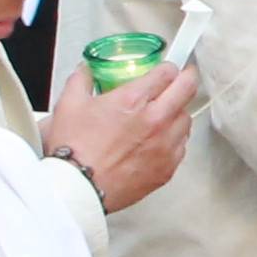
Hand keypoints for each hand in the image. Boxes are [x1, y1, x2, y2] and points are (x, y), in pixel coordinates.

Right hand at [40, 62, 198, 213]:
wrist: (78, 188)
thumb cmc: (73, 150)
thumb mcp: (69, 105)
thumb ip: (81, 81)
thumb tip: (85, 71)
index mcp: (134, 100)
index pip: (167, 72)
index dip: (167, 67)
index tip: (166, 69)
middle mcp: (156, 120)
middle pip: (187, 88)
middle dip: (186, 79)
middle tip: (182, 78)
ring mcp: (165, 145)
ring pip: (186, 119)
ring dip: (178, 112)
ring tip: (164, 114)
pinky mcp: (167, 167)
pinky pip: (182, 146)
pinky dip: (174, 139)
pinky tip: (159, 140)